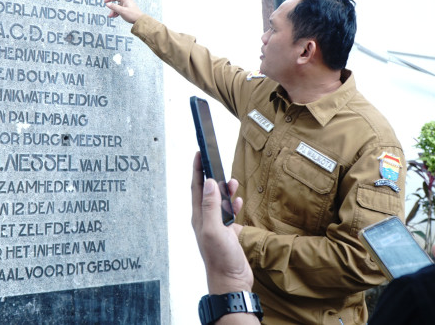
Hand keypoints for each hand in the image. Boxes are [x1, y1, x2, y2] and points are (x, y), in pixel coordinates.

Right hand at [105, 0, 142, 23]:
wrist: (139, 20)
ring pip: (117, 5)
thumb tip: (108, 4)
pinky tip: (114, 16)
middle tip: (105, 3)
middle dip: (111, 2)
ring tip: (110, 16)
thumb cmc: (132, 15)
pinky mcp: (127, 9)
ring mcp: (126, 5)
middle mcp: (126, 1)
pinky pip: (120, 9)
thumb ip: (114, 7)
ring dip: (113, 10)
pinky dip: (116, 12)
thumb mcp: (122, 11)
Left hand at [191, 152, 251, 294]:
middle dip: (212, 176)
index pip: (196, 187)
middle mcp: (205, 220)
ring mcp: (216, 227)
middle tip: (218, 163)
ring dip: (225, 190)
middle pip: (207, 192)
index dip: (197, 169)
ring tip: (233, 182)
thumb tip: (209, 182)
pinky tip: (237, 200)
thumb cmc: (220, 259)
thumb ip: (211, 205)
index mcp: (199, 217)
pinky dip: (232, 204)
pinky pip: (228, 213)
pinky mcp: (227, 234)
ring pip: (218, 201)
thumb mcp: (214, 229)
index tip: (200, 152)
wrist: (231, 282)